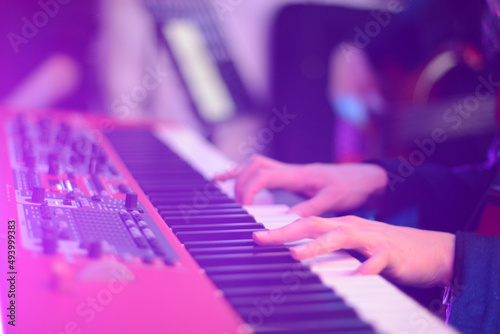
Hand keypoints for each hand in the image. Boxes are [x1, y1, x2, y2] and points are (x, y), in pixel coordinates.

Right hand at [214, 155, 387, 215]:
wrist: (366, 178)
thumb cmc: (351, 187)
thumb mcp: (332, 200)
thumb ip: (309, 209)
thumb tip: (285, 220)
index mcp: (299, 175)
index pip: (265, 174)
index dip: (250, 189)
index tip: (244, 208)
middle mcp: (292, 170)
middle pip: (255, 165)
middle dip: (241, 182)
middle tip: (237, 204)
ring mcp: (291, 171)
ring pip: (257, 163)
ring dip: (240, 173)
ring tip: (221, 183)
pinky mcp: (292, 177)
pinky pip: (265, 171)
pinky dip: (247, 173)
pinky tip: (231, 178)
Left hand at [253, 216, 455, 287]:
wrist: (430, 250)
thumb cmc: (384, 250)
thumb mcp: (353, 246)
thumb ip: (329, 248)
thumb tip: (298, 255)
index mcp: (341, 226)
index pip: (306, 223)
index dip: (280, 229)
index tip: (256, 236)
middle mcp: (352, 228)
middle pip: (315, 224)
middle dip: (286, 232)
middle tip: (261, 239)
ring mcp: (372, 239)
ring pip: (342, 237)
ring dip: (318, 247)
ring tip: (297, 256)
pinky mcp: (391, 254)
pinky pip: (377, 262)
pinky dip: (366, 268)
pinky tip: (357, 276)